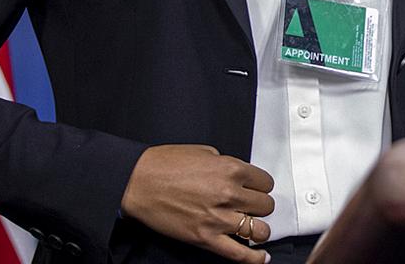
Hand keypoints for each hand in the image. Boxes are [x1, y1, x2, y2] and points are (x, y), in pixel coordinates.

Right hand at [120, 144, 274, 262]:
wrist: (139, 182)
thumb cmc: (165, 165)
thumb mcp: (204, 152)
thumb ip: (226, 165)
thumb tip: (239, 177)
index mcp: (231, 169)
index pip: (266, 182)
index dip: (261, 186)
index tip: (257, 189)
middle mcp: (228, 193)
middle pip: (265, 206)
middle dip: (260, 206)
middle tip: (251, 206)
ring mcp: (218, 218)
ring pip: (259, 229)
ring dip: (258, 229)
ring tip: (253, 228)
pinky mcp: (205, 238)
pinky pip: (239, 254)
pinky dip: (254, 258)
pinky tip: (261, 257)